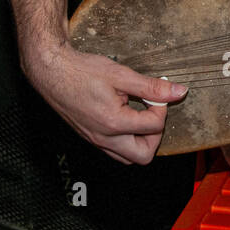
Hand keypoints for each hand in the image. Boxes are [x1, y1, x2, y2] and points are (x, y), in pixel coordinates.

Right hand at [24, 44, 186, 164]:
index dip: (161, 109)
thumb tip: (177, 92)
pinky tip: (127, 116)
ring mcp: (95, 140)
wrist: (52, 72)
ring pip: (127, 157)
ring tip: (140, 114)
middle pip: (143, 156)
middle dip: (155, 135)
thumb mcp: (122, 75)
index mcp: (114, 123)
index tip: (155, 94)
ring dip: (141, 140)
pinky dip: (127, 139)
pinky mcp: (90, 137)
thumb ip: (152, 88)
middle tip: (152, 112)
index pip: (154, 128)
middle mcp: (104, 138)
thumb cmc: (82, 72)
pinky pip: (114, 150)